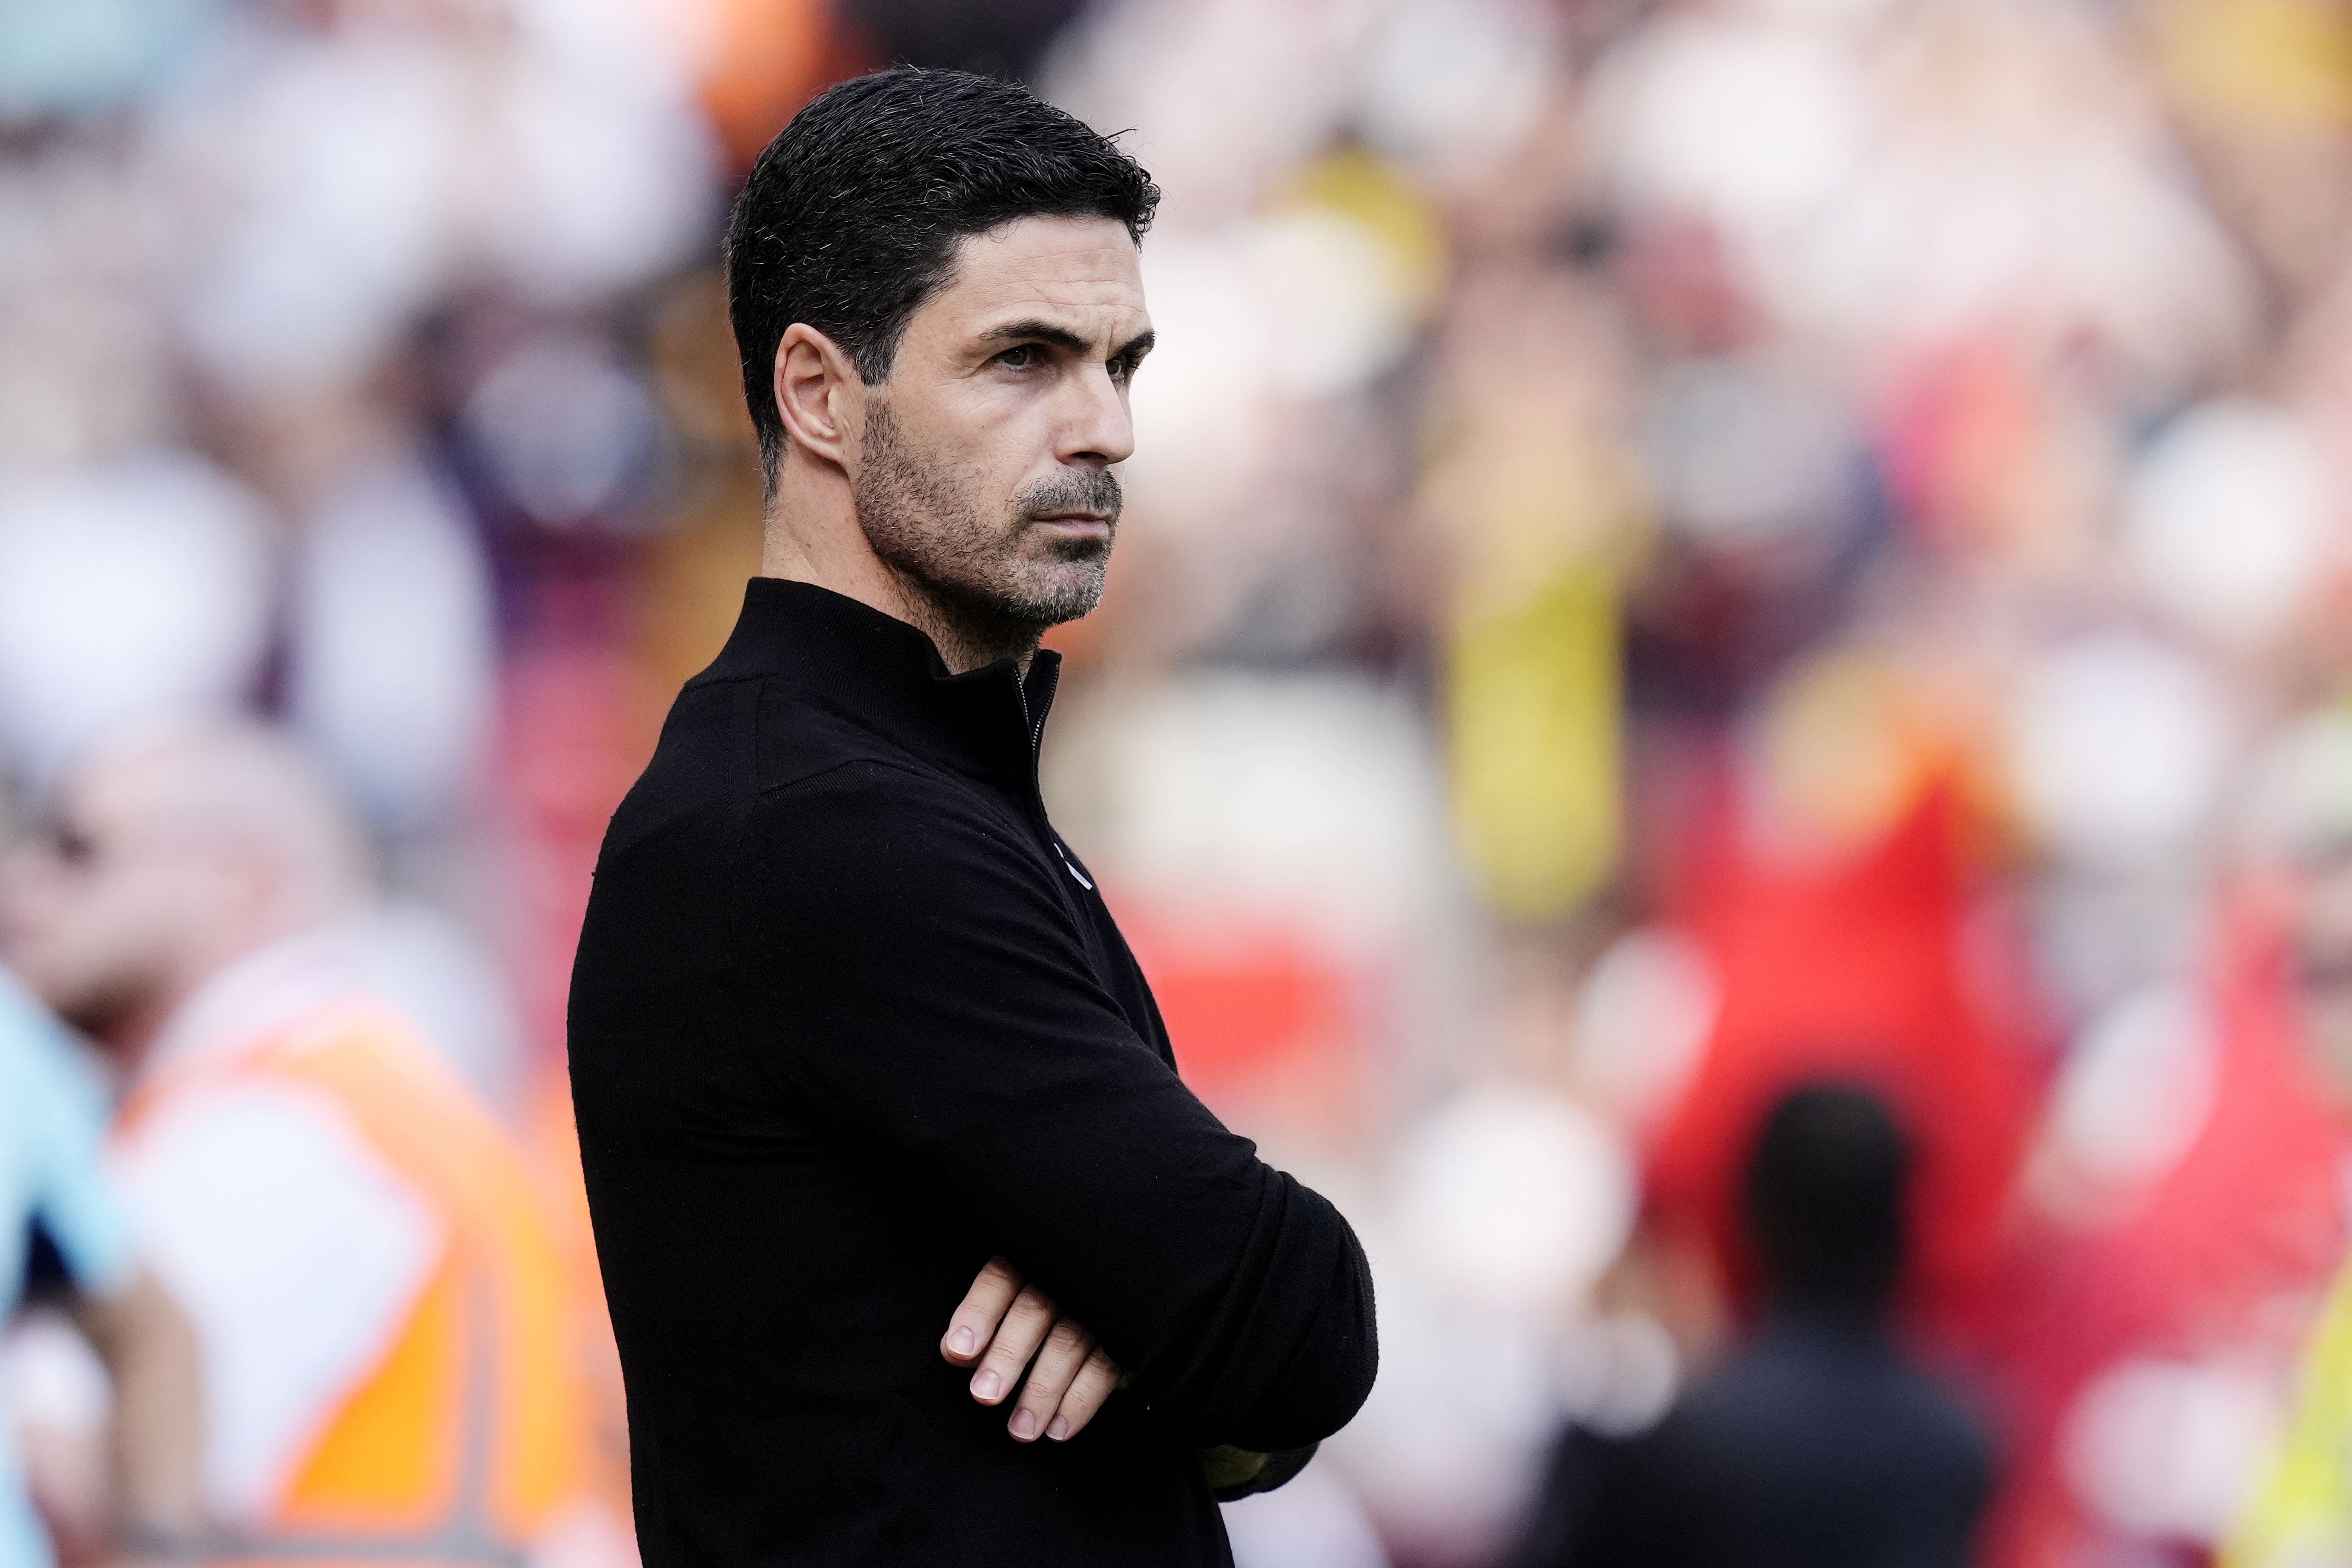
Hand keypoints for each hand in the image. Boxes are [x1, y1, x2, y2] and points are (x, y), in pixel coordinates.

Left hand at [940, 1256, 1126, 1443]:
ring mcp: (1102, 1304)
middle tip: (984, 1395)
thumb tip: (955, 1351)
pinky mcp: (1129, 1336)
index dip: (979, 1312)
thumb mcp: (1018, 1300)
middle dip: (1007, 1355)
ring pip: (1069, 1343)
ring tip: (1021, 1429)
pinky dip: (1081, 1401)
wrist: (1130, 1291)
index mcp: (1035, 1258)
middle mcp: (1068, 1276)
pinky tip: (1058, 1430)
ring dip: (1042, 1390)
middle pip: (1035, 1310)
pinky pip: (1106, 1368)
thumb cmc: (1054, 1300)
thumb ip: (987, 1320)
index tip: (958, 1350)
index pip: (1002, 1278)